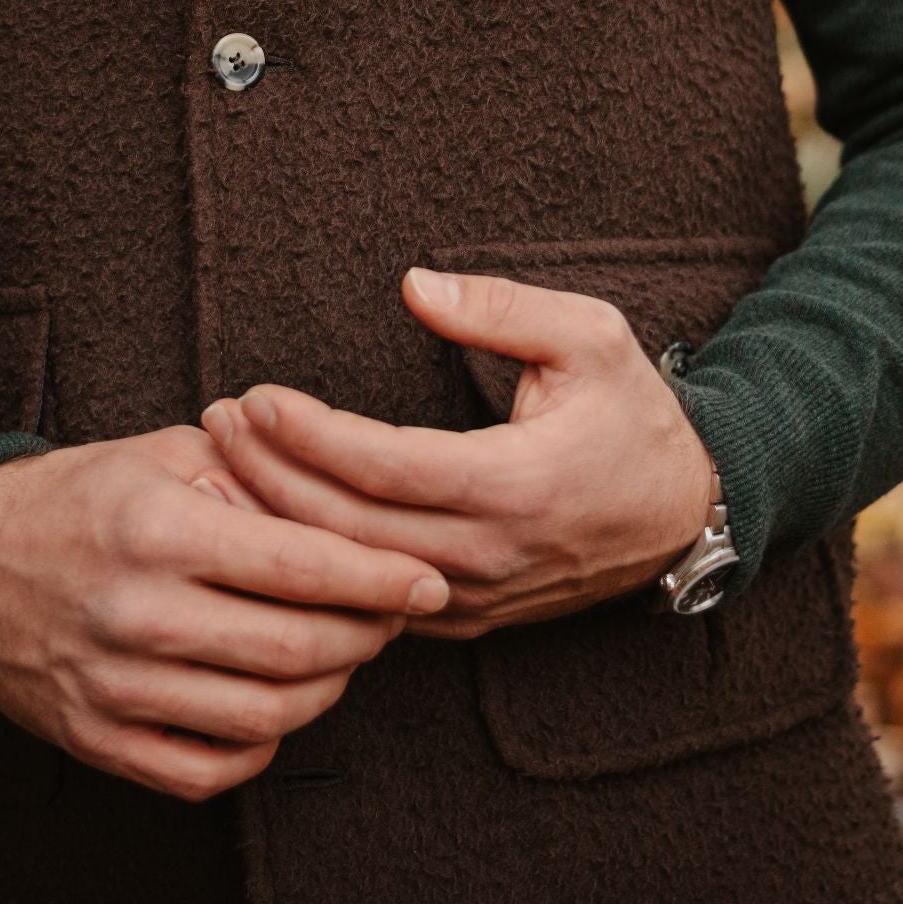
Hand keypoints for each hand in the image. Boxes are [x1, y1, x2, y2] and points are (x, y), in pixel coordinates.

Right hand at [0, 424, 451, 800]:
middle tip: (396, 617)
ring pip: (262, 717)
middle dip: (368, 637)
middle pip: (295, 649)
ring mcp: (113, 686)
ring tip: (345, 654)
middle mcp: (137, 613)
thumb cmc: (82, 494)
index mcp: (159, 529)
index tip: (428, 581)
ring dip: (326, 691)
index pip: (301, 566)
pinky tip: (277, 704)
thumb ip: (256, 474)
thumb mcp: (166, 452)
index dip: (380, 579)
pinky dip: (261, 748)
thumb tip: (352, 501)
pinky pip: (205, 770)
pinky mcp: (95, 739)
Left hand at [199, 267, 715, 641]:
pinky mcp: (465, 618)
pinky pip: (374, 599)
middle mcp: (490, 554)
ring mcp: (476, 597)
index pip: (385, 467)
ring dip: (281, 524)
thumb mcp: (590, 335)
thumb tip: (414, 286)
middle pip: (351, 529)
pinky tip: (270, 520)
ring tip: (224, 468)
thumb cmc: (634, 413)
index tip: (256, 396)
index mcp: (518, 485)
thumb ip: (500, 308)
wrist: (687, 510)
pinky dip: (315, 561)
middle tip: (215, 425)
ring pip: (353, 574)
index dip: (311, 436)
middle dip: (272, 477)